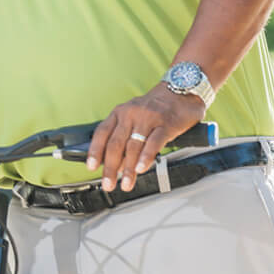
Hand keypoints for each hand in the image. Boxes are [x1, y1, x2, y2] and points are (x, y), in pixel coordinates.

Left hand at [87, 84, 205, 191]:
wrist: (182, 89)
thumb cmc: (157, 106)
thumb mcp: (134, 115)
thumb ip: (125, 135)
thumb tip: (117, 162)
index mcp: (120, 113)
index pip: (102, 133)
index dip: (95, 151)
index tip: (91, 167)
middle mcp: (131, 115)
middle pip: (115, 144)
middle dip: (110, 168)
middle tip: (108, 184)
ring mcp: (148, 119)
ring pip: (133, 146)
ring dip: (128, 169)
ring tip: (126, 183)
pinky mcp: (166, 124)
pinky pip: (154, 142)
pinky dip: (146, 157)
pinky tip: (141, 168)